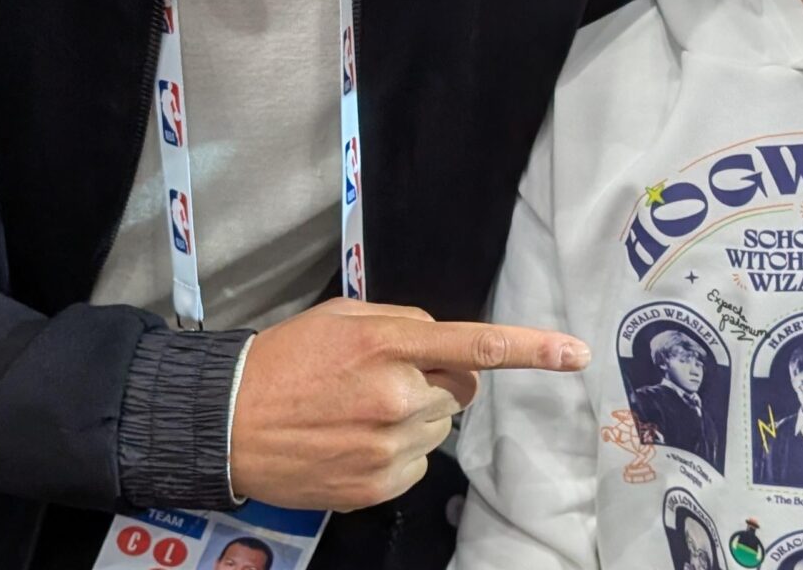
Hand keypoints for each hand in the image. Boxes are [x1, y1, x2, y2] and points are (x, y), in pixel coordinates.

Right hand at [229, 298, 590, 511]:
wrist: (226, 421)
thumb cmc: (283, 361)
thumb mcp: (341, 318)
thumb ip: (402, 323)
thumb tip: (445, 344)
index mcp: (388, 345)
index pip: (476, 346)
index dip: (532, 350)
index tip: (575, 353)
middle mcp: (396, 396)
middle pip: (460, 390)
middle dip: (434, 382)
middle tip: (379, 380)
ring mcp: (387, 445)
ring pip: (438, 428)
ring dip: (412, 418)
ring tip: (355, 412)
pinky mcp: (377, 484)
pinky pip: (417, 465)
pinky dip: (395, 453)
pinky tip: (352, 440)